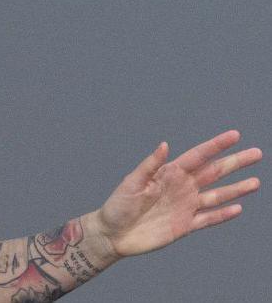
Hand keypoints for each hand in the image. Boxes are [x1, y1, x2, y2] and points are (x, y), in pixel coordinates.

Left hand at [93, 129, 260, 258]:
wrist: (113, 234)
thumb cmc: (118, 205)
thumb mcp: (132, 182)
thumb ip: (150, 165)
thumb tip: (165, 145)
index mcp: (169, 173)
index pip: (198, 156)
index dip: (216, 146)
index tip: (235, 135)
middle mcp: (181, 187)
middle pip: (214, 172)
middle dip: (235, 162)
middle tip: (257, 153)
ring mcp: (185, 206)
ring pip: (217, 195)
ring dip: (236, 189)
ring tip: (256, 182)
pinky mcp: (185, 225)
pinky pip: (208, 218)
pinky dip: (223, 214)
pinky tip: (237, 208)